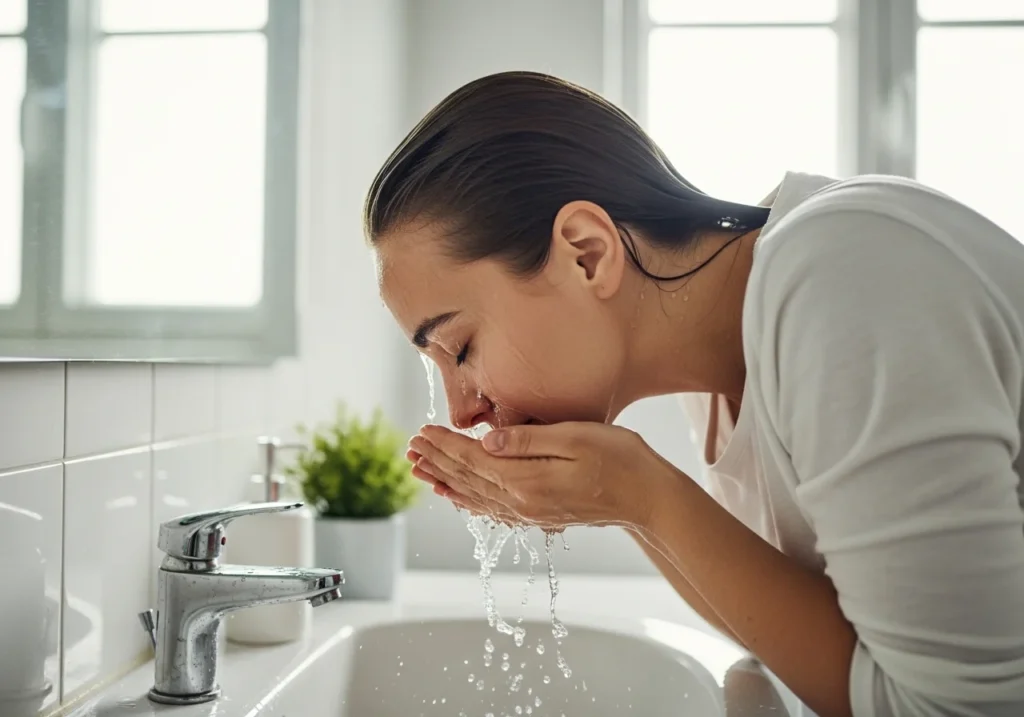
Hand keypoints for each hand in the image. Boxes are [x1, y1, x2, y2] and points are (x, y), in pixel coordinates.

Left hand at [406, 422, 671, 530]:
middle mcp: (523, 503)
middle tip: (410, 447)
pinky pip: (493, 511)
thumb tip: (486, 439)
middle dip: (437, 461)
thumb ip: (528, 439)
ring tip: (421, 471)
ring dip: (446, 482)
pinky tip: (459, 496)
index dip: (445, 445)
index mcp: (527, 480)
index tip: (420, 431)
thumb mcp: (576, 437)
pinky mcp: (541, 516)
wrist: (649, 498)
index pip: (473, 460)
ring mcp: (531, 513)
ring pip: (475, 498)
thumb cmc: (620, 459)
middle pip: (468, 480)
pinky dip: (469, 501)